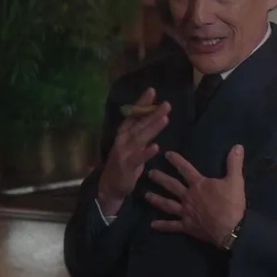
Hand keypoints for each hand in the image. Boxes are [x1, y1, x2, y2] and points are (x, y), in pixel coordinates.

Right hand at [97, 87, 170, 212]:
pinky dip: (147, 152)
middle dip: (153, 113)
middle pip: (139, 124)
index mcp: (123, 133)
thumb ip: (139, 132)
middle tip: (166, 104)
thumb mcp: (129, 145)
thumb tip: (152, 116)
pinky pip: (139, 158)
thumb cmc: (123, 163)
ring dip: (153, 128)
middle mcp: (123, 140)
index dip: (141, 103)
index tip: (151, 91)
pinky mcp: (128, 165)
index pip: (133, 115)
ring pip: (141, 138)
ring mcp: (124, 152)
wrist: (110, 186)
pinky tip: (156, 147)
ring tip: (165, 118)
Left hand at [145, 145, 246, 248]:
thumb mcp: (235, 181)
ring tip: (146, 195)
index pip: (185, 169)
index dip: (176, 160)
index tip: (166, 154)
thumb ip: (234, 163)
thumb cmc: (232, 204)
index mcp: (198, 184)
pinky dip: (163, 225)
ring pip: (167, 204)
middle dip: (160, 178)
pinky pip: (172, 226)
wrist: (230, 229)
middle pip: (171, 185)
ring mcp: (185, 212)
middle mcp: (188, 196)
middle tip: (149, 173)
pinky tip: (152, 225)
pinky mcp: (186, 226)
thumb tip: (238, 146)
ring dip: (156, 199)